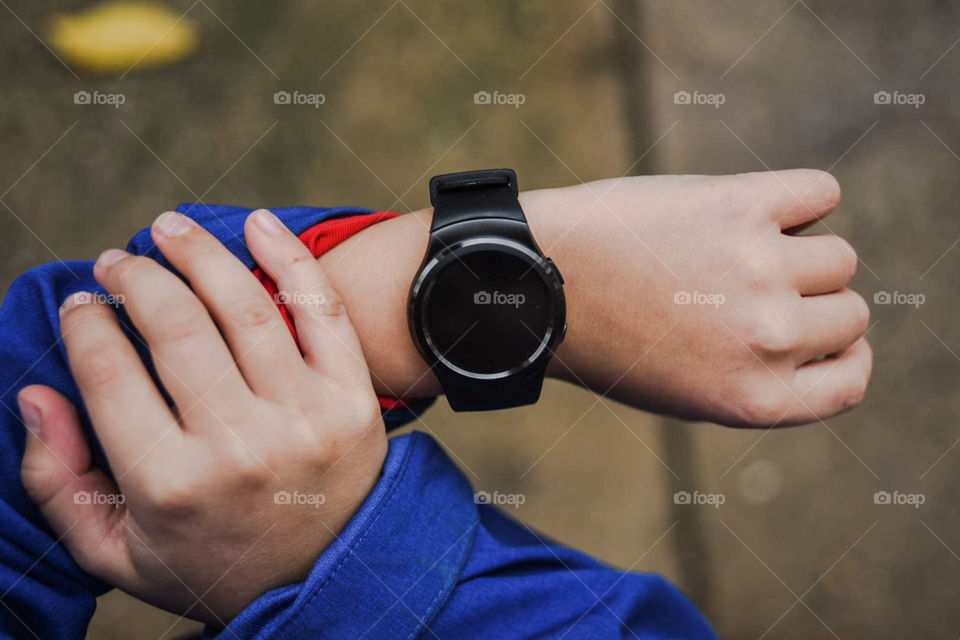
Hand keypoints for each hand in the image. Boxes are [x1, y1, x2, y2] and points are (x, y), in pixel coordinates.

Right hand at [19, 209, 386, 623]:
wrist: (326, 580)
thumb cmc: (212, 562)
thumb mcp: (115, 549)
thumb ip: (58, 480)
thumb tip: (36, 394)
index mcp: (170, 484)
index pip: (110, 373)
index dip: (86, 323)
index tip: (82, 303)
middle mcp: (239, 447)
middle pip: (174, 326)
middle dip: (134, 278)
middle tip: (117, 262)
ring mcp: (304, 419)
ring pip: (243, 307)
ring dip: (198, 254)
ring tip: (168, 230)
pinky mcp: (354, 402)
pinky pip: (322, 311)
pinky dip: (290, 258)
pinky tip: (256, 224)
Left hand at [525, 170, 871, 426]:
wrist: (539, 282)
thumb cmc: (608, 338)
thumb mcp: (688, 391)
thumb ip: (761, 376)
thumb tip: (825, 333)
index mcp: (756, 400)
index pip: (851, 380)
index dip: (839, 355)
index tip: (817, 337)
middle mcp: (768, 340)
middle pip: (849, 311)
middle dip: (810, 301)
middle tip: (748, 288)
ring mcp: (759, 270)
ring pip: (837, 255)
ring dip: (799, 250)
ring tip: (735, 251)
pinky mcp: (740, 206)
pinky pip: (820, 192)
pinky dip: (799, 198)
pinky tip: (752, 209)